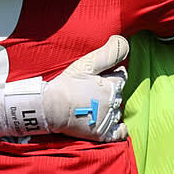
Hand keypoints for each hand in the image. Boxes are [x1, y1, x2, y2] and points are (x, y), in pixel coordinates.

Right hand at [0, 36, 129, 141]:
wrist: (50, 107)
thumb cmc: (66, 84)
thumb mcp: (87, 64)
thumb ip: (108, 53)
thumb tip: (123, 40)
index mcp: (111, 85)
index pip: (122, 76)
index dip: (114, 73)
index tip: (103, 75)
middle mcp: (113, 102)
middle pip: (119, 94)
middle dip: (110, 90)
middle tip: (93, 90)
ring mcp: (108, 119)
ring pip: (117, 111)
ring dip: (111, 107)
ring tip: (95, 104)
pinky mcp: (101, 133)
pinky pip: (119, 133)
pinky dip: (119, 129)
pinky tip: (112, 123)